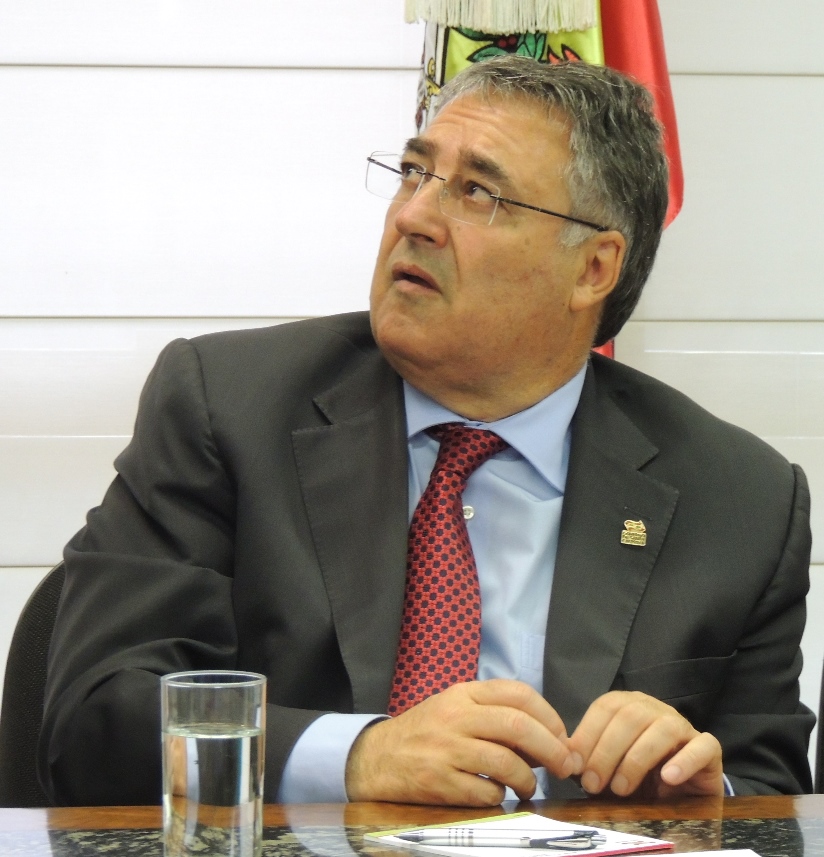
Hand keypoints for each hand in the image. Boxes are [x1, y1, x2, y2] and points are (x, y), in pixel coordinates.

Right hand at [345, 679, 575, 805]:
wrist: (377, 758)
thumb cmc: (426, 732)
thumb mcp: (456, 708)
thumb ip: (494, 714)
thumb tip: (547, 738)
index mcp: (464, 694)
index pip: (518, 693)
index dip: (549, 715)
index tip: (562, 735)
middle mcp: (456, 717)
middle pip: (518, 726)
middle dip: (552, 749)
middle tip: (565, 766)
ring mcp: (447, 749)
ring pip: (505, 762)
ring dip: (528, 780)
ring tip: (529, 787)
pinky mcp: (439, 782)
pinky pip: (485, 792)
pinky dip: (499, 796)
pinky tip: (497, 795)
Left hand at [567, 691, 723, 797]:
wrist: (681, 796)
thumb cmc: (639, 779)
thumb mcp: (609, 769)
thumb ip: (589, 760)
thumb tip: (566, 759)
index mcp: (628, 706)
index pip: (605, 708)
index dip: (587, 735)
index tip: (574, 765)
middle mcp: (655, 709)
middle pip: (630, 717)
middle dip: (606, 751)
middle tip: (593, 784)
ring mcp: (684, 726)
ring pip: (663, 729)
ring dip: (637, 758)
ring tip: (621, 788)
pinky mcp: (709, 749)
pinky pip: (702, 746)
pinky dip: (685, 761)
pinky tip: (668, 778)